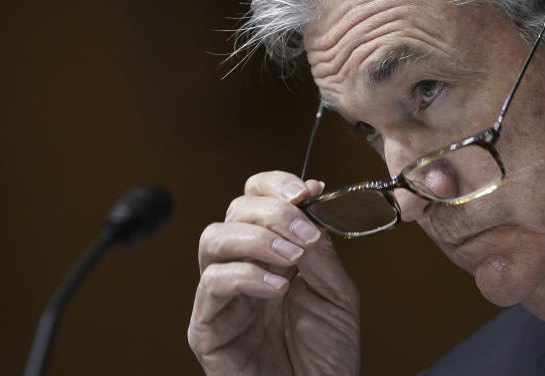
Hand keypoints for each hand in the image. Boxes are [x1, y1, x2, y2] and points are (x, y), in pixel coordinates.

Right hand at [188, 171, 359, 374]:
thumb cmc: (327, 357)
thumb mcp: (338, 294)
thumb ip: (322, 251)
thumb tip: (311, 204)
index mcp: (272, 253)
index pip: (255, 199)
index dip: (274, 186)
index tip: (306, 192)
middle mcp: (243, 267)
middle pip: (234, 211)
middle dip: (272, 212)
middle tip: (304, 230)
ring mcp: (222, 296)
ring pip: (213, 238)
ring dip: (257, 239)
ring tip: (292, 258)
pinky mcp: (206, 327)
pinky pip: (212, 283)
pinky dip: (246, 275)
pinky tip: (277, 287)